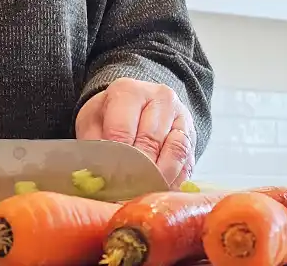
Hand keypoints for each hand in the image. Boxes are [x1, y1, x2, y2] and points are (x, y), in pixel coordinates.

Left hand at [75, 77, 194, 186]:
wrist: (138, 105)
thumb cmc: (111, 116)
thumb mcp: (93, 121)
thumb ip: (93, 144)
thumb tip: (96, 174)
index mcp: (130, 91)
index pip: (122, 129)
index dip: (115, 158)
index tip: (109, 179)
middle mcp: (161, 99)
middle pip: (150, 142)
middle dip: (136, 172)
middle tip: (124, 194)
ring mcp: (181, 117)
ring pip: (175, 152)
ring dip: (159, 178)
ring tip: (142, 195)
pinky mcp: (193, 137)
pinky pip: (187, 163)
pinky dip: (174, 181)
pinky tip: (159, 191)